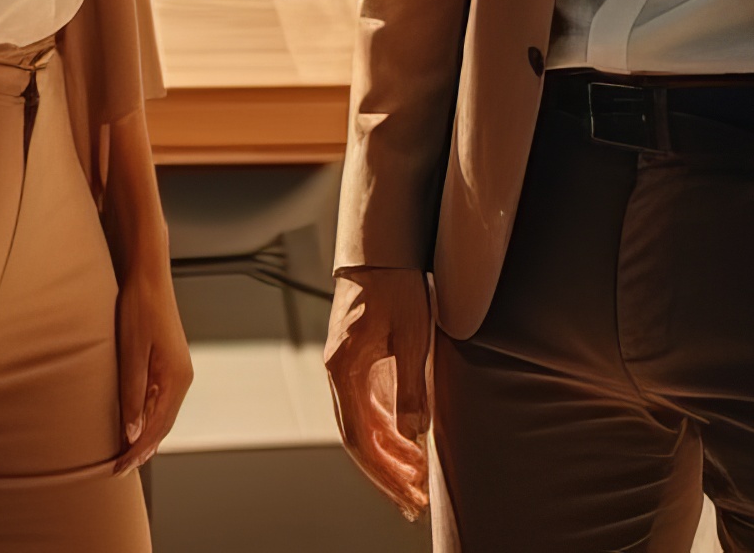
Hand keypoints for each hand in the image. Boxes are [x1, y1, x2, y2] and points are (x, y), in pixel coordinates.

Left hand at [111, 248, 193, 472]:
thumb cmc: (139, 308)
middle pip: (164, 425)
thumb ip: (132, 396)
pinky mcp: (169, 364)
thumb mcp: (131, 354)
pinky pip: (161, 400)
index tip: (119, 468)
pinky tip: (136, 424)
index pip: (157, 428)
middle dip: (142, 450)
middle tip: (119, 469)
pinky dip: (149, 418)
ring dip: (146, 436)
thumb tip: (133, 435)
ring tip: (126, 455)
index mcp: (176, 379)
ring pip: (163, 415)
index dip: (138, 451)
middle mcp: (182, 379)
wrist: (147, 276)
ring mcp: (178, 371)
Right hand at [322, 265, 434, 519]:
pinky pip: (368, 409)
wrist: (380, 249)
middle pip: (357, 440)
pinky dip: (387, 432)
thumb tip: (412, 435)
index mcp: (344, 371)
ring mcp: (345, 370)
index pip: (359, 438)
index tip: (406, 497)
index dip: (383, 473)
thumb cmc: (395, 285)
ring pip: (362, 427)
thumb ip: (409, 387)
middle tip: (413, 503)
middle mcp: (338, 375)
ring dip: (388, 456)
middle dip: (385, 475)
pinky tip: (408, 446)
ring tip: (415, 482)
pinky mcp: (358, 363)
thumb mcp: (411, 336)